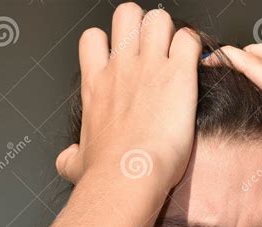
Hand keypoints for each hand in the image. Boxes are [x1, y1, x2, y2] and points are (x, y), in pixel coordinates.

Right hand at [56, 2, 201, 188]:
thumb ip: (71, 157)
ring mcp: (150, 67)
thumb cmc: (105, 174)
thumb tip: (67, 159)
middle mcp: (121, 68)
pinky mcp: (178, 75)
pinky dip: (194, 49)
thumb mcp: (77, 164)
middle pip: (127, 15)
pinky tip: (194, 69)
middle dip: (142, 27)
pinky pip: (189, 40)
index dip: (109, 42)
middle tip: (153, 53)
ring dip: (170, 35)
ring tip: (176, 59)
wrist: (128, 176)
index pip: (93, 38)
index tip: (122, 61)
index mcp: (96, 84)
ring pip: (159, 19)